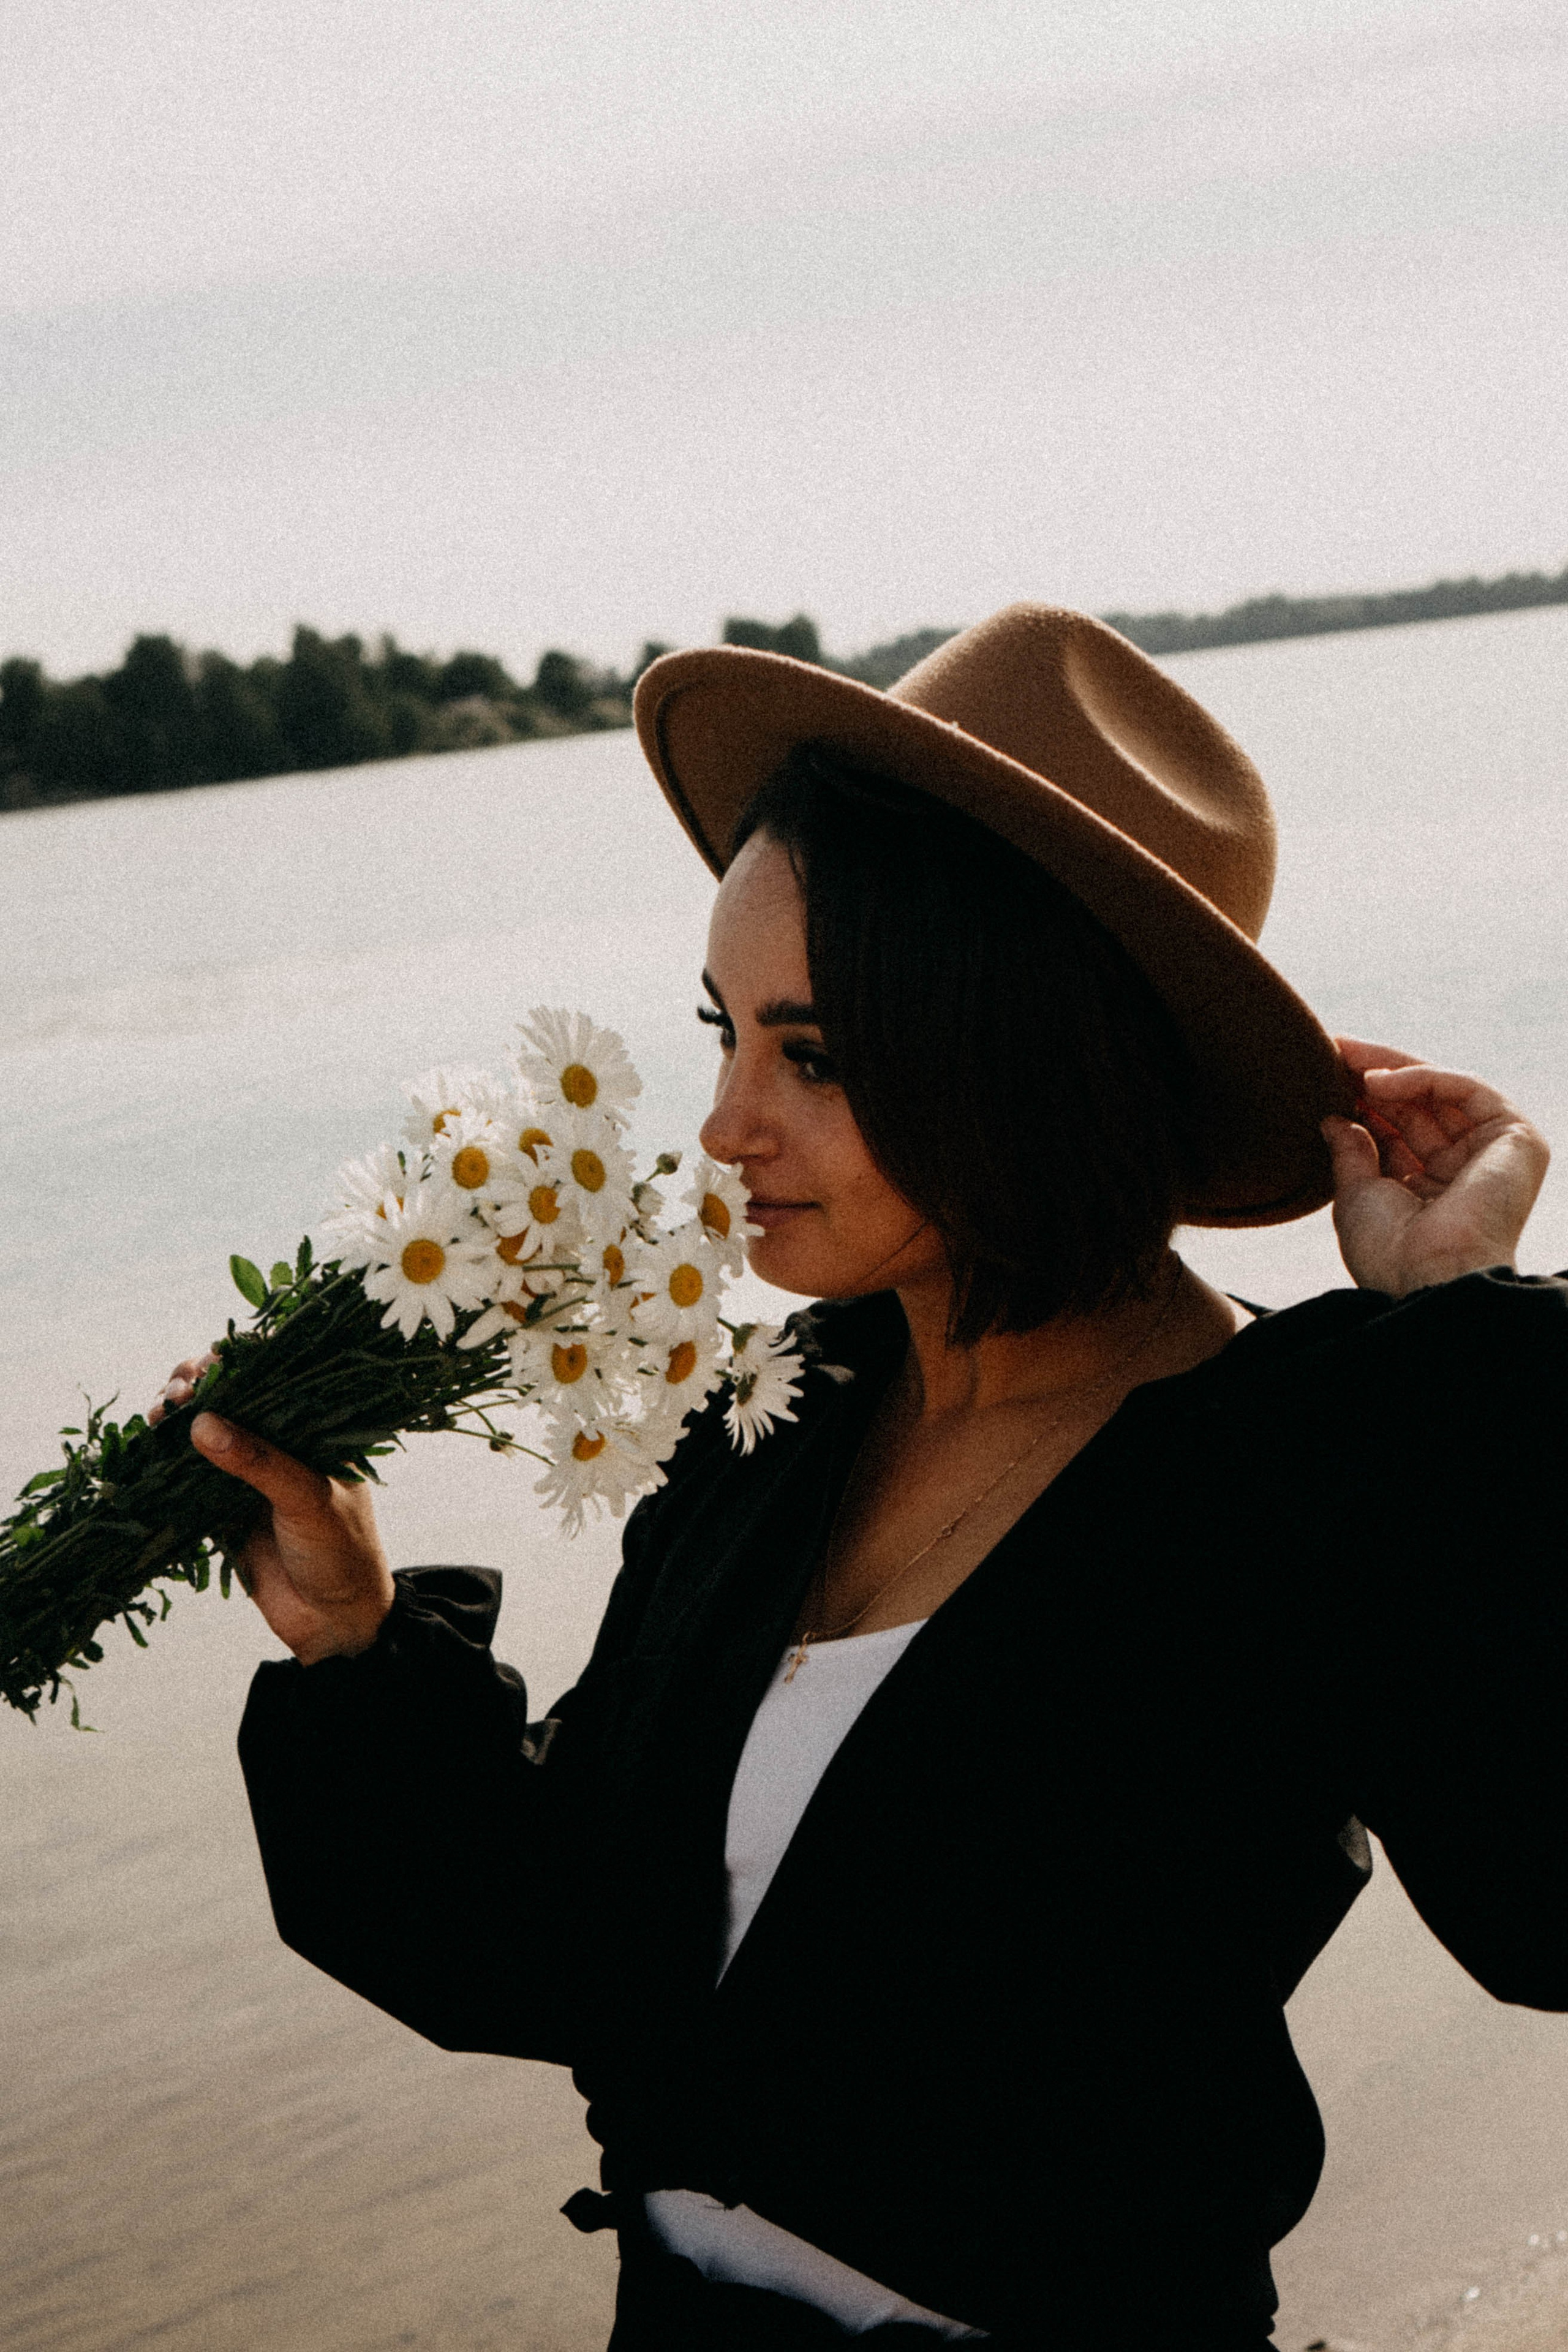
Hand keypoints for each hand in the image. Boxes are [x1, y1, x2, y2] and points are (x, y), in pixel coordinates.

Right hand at [150, 1348, 392, 1663]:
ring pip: (204, 1434)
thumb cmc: (342, 1552)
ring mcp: (247, 1477)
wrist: (336, 1624)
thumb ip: (258, 1462)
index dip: (239, 1365)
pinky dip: (165, 1460)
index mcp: (314, 1432)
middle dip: (198, 1388)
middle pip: (230, 1401)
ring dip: (177, 1419)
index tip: (209, 1363)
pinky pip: (186, 1477)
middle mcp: (279, 1445)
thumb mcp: (308, 1499)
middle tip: (178, 1393)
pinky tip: (148, 1445)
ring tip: (159, 1414)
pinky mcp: (220, 1509)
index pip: (275, 1380)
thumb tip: (202, 1422)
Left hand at [1324, 1038, 1550, 1296]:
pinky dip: (1425, 1078)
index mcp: (1431, 1189)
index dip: (1364, 1099)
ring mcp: (1492, 1152)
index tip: (1325, 1072)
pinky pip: (1468, 1090)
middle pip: (1420, 1105)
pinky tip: (1380, 1081)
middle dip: (1376, 1074)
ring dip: (1394, 1069)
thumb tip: (1333, 1118)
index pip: (1399, 1128)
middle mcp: (1464, 1168)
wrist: (1427, 1278)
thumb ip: (1351, 1153)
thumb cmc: (1390, 1252)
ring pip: (1443, 1090)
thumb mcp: (1357, 1195)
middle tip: (1334, 1049)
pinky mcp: (1516, 1139)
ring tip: (1348, 1060)